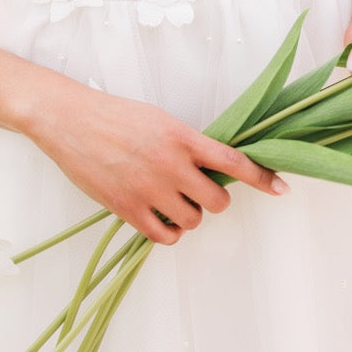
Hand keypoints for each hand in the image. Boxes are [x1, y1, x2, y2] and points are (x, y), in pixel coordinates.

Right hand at [21, 73, 287, 245]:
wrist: (70, 119)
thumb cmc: (115, 115)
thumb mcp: (160, 120)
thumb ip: (188, 143)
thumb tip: (215, 166)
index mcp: (182, 137)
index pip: (233, 162)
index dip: (262, 178)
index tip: (281, 188)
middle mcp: (170, 165)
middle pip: (217, 202)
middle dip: (213, 200)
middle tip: (198, 191)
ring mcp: (148, 189)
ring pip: (192, 221)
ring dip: (188, 215)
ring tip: (171, 200)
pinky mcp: (126, 209)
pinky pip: (163, 236)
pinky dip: (168, 232)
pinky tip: (159, 218)